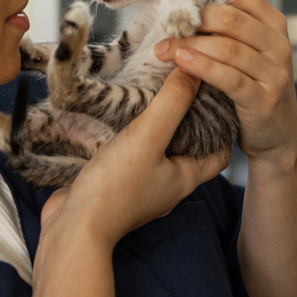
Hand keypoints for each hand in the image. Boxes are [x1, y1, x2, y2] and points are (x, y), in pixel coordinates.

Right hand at [40, 68, 229, 249]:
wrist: (73, 227)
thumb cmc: (115, 188)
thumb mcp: (148, 136)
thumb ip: (172, 103)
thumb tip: (194, 69)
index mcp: (184, 179)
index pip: (219, 154)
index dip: (222, 129)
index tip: (214, 100)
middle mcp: (165, 186)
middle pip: (186, 150)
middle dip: (185, 122)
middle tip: (179, 91)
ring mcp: (138, 189)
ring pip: (155, 154)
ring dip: (153, 129)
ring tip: (148, 98)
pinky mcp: (113, 188)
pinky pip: (127, 160)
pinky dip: (126, 140)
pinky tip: (115, 122)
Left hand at [154, 0, 296, 171]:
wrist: (277, 133)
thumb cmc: (253, 85)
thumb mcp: (248, 50)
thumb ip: (227, 28)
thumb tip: (181, 4)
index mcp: (272, 23)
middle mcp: (278, 43)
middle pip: (230, 18)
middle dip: (192, 19)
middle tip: (163, 25)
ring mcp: (274, 72)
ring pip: (227, 48)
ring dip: (189, 45)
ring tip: (162, 48)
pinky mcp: (264, 100)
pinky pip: (230, 78)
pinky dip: (202, 68)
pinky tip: (181, 63)